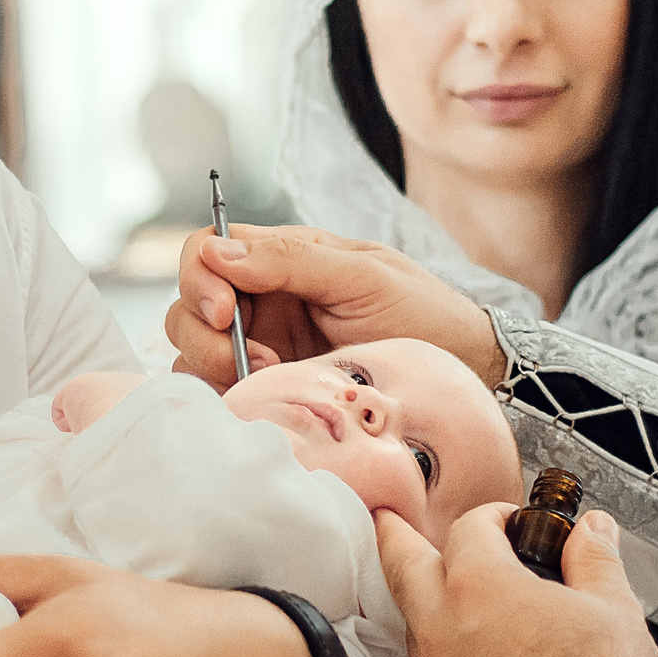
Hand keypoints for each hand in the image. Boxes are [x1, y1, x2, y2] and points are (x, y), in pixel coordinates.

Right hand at [165, 224, 505, 390]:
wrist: (468, 376)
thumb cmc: (427, 317)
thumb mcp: (366, 278)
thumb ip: (292, 261)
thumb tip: (218, 250)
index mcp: (284, 259)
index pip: (208, 251)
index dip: (200, 278)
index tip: (225, 312)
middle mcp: (265, 302)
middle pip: (189, 305)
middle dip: (201, 333)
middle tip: (255, 363)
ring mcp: (265, 349)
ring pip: (194, 351)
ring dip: (214, 368)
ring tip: (273, 383)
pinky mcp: (273, 393)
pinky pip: (222, 393)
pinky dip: (225, 398)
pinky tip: (266, 405)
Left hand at [375, 501, 657, 656]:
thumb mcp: (613, 608)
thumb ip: (595, 560)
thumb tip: (593, 532)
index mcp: (480, 586)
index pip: (470, 529)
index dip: (492, 517)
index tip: (511, 522)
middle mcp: (444, 628)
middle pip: (403, 567)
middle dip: (395, 538)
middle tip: (389, 523)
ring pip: (416, 629)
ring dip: (424, 606)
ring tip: (440, 598)